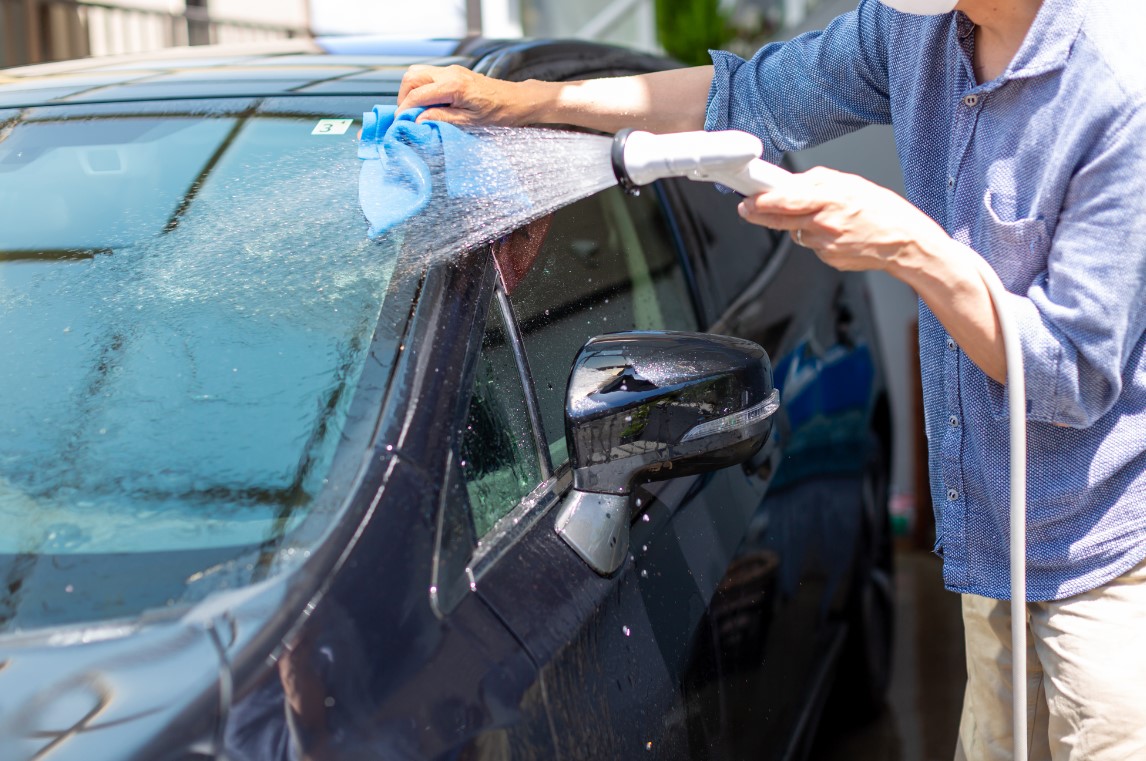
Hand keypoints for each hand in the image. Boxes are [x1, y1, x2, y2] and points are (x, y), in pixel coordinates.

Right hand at [397, 64, 535, 126]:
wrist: (515, 100)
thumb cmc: (498, 113)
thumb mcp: (470, 122)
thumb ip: (442, 118)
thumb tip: (418, 119)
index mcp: (453, 86)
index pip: (418, 94)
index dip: (405, 108)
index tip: (400, 122)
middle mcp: (449, 73)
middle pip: (411, 77)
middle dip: (404, 96)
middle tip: (407, 115)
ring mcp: (450, 70)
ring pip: (417, 72)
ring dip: (410, 90)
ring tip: (415, 110)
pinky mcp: (453, 72)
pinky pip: (427, 75)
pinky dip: (420, 88)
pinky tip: (427, 104)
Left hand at [736, 166, 947, 275]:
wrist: (905, 242)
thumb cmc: (881, 209)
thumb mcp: (850, 183)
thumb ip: (816, 181)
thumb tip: (789, 184)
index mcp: (830, 199)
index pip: (786, 200)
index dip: (762, 202)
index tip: (747, 200)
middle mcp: (824, 224)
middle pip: (780, 220)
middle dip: (760, 214)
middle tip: (748, 208)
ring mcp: (825, 245)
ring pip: (796, 232)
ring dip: (799, 224)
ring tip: (824, 216)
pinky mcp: (828, 259)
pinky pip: (812, 245)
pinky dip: (817, 237)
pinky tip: (837, 232)